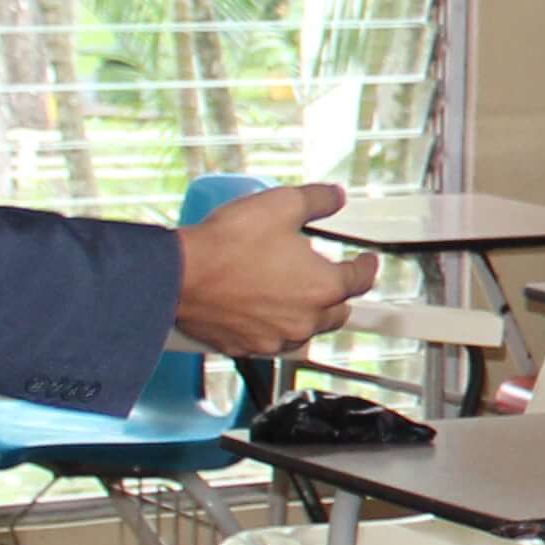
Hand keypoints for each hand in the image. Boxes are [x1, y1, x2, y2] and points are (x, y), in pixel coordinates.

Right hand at [176, 185, 367, 358]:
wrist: (178, 275)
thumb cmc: (228, 244)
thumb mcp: (281, 205)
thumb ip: (317, 200)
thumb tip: (335, 197)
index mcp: (322, 287)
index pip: (360, 280)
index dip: (366, 267)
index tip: (365, 262)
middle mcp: (304, 320)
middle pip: (337, 313)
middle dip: (337, 296)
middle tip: (327, 279)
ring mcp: (274, 338)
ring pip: (304, 331)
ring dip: (305, 316)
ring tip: (291, 295)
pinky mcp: (246, 347)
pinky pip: (269, 342)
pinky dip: (271, 328)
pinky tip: (260, 310)